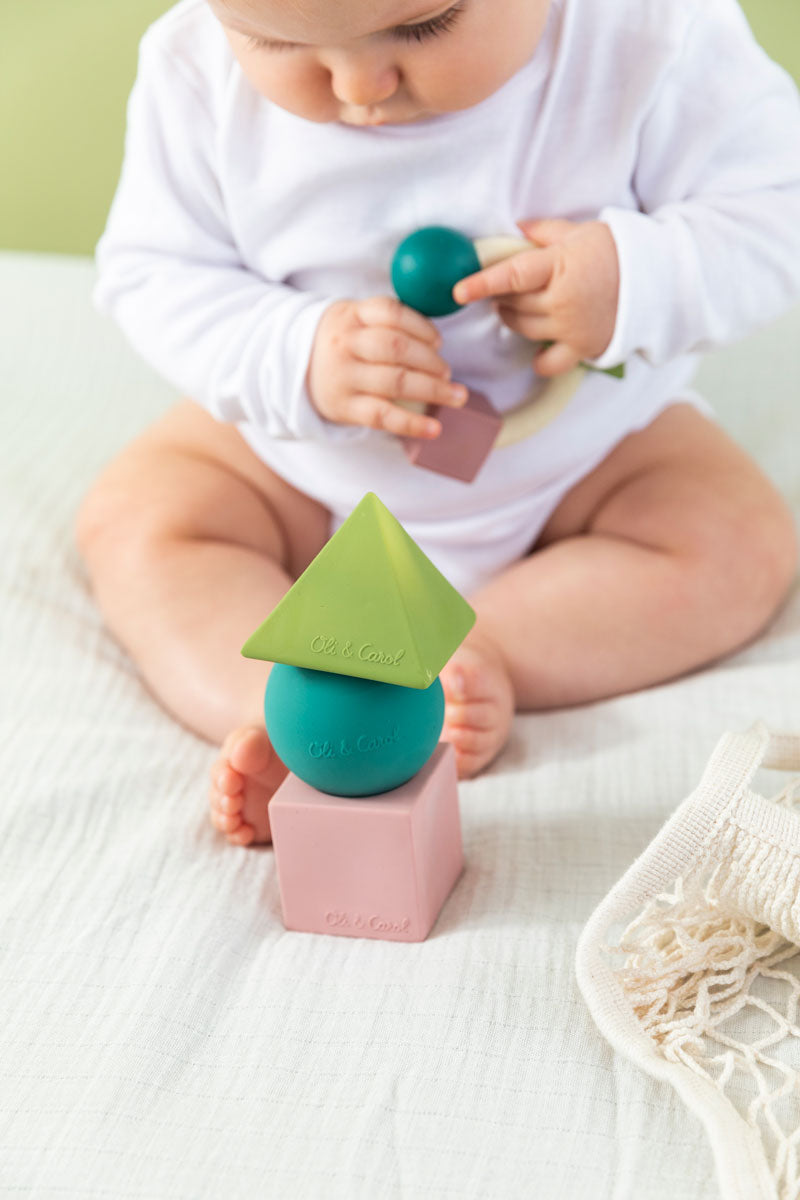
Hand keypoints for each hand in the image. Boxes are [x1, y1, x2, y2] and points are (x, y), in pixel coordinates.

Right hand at [307, 296, 467, 438]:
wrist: (296, 367)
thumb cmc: (343, 342)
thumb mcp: (355, 317)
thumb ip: (389, 319)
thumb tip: (438, 339)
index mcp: (351, 315)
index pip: (390, 313)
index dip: (421, 326)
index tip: (438, 341)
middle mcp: (345, 344)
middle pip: (396, 347)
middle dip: (430, 360)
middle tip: (447, 372)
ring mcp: (344, 377)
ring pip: (394, 381)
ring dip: (432, 389)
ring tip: (456, 395)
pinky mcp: (345, 407)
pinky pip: (382, 416)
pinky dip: (412, 424)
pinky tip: (435, 429)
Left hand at [452, 219, 619, 376]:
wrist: (658, 280)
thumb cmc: (617, 251)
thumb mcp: (581, 233)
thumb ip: (545, 232)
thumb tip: (517, 229)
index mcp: (560, 266)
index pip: (512, 276)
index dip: (482, 282)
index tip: (458, 291)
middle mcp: (563, 300)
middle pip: (514, 305)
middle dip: (501, 299)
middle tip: (503, 291)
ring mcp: (572, 326)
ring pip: (524, 329)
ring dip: (513, 321)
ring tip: (519, 308)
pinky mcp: (583, 347)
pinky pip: (549, 363)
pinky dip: (539, 360)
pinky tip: (537, 351)